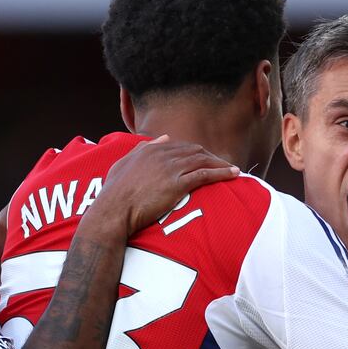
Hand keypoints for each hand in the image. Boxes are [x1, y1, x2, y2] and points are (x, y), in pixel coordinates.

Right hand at [92, 136, 239, 235]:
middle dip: (211, 156)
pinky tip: (234, 174)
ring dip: (220, 163)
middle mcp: (163, 155)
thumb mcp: (124, 163)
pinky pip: (205, 174)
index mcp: (150, 149)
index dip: (195, 152)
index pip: (180, 146)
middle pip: (195, 150)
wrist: (114, 210)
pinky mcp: (177, 184)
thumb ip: (143, 148)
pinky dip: (222, 172)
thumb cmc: (114, 192)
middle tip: (222, 164)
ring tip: (233, 168)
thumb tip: (163, 138)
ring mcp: (171, 168)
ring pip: (203, 160)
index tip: (205, 158)